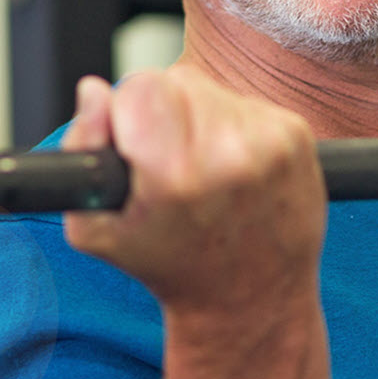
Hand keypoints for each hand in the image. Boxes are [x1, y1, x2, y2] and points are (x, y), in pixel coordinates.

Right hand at [60, 66, 327, 326]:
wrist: (251, 299)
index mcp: (174, 176)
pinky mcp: (297, 137)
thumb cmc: (167, 263)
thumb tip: (93, 90)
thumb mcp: (97, 228)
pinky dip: (233, 125)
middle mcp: (228, 155)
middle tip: (168, 162)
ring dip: (199, 117)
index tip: (134, 146)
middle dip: (162, 110)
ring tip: (202, 169)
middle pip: (175, 80)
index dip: (126, 112)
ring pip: (211, 89)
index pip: (139, 86)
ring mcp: (269, 144)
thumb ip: (80, 150)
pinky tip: (234, 168)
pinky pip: (246, 102)